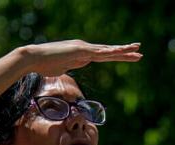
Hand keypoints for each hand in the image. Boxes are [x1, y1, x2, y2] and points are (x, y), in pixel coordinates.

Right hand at [19, 40, 142, 76]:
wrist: (34, 58)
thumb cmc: (45, 64)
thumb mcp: (64, 66)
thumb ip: (73, 64)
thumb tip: (78, 64)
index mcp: (83, 53)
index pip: (105, 55)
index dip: (118, 55)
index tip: (130, 56)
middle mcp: (85, 48)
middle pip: (109, 51)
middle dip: (125, 52)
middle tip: (140, 51)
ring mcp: (82, 48)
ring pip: (106, 50)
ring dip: (122, 50)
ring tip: (136, 50)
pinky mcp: (78, 51)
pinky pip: (96, 52)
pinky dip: (107, 52)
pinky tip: (117, 51)